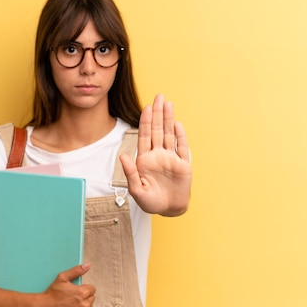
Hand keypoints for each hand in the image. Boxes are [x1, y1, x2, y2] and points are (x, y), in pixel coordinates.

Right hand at [36, 264, 95, 306]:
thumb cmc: (52, 293)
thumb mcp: (62, 278)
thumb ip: (76, 271)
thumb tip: (87, 265)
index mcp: (82, 292)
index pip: (92, 289)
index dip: (85, 288)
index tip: (77, 290)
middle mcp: (84, 304)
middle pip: (91, 299)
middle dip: (85, 297)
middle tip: (73, 298)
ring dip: (84, 306)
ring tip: (73, 305)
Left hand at [120, 94, 191, 215]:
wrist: (169, 210)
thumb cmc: (150, 201)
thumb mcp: (136, 190)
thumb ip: (130, 172)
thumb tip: (123, 155)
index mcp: (145, 159)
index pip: (145, 136)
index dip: (146, 122)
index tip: (146, 107)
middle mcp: (158, 155)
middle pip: (158, 130)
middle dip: (158, 113)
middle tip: (158, 96)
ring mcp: (171, 158)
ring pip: (170, 135)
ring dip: (169, 119)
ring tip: (168, 103)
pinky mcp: (183, 165)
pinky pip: (182, 148)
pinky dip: (180, 136)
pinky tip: (177, 124)